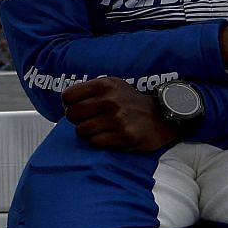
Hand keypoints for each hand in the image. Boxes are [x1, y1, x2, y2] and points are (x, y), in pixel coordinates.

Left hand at [62, 77, 179, 151]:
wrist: (161, 116)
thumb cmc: (131, 102)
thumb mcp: (112, 86)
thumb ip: (90, 91)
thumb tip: (66, 103)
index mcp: (104, 85)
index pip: (68, 96)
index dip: (68, 104)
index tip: (76, 108)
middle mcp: (110, 100)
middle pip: (71, 114)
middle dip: (76, 120)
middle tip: (87, 121)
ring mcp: (118, 119)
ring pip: (81, 130)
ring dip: (88, 133)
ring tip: (100, 129)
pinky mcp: (125, 136)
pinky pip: (95, 142)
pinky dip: (99, 141)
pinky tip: (109, 136)